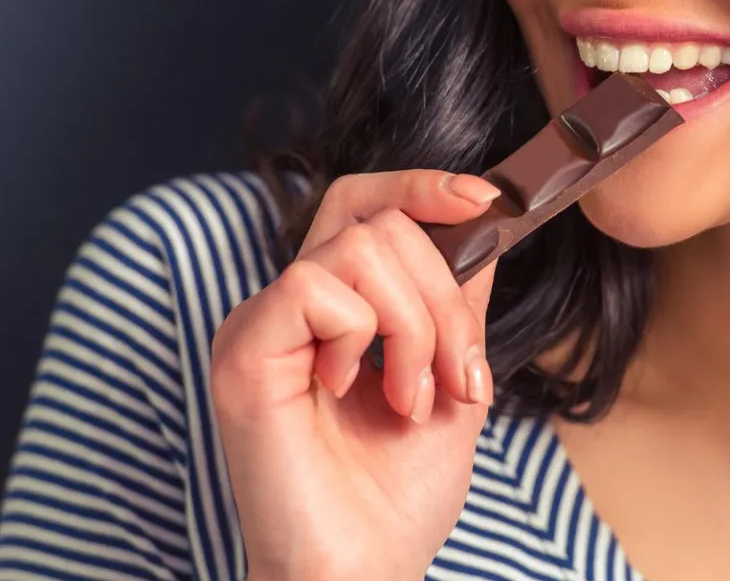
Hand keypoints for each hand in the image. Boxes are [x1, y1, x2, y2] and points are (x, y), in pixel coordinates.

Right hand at [210, 170, 501, 579]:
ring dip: (417, 326)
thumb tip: (480, 227)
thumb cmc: (398, 496)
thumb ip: (457, 304)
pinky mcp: (243, 350)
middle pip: (378, 220)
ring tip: (412, 399)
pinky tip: (353, 392)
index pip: (365, 206)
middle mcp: (291, 309)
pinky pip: (316, 286)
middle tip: (458, 376)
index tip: (486, 201)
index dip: (422, 188)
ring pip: (360, 245)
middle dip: (446, 295)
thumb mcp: (451, 380)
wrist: (363, 571)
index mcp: (334, 313)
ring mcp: (261, 324)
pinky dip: (362, 337)